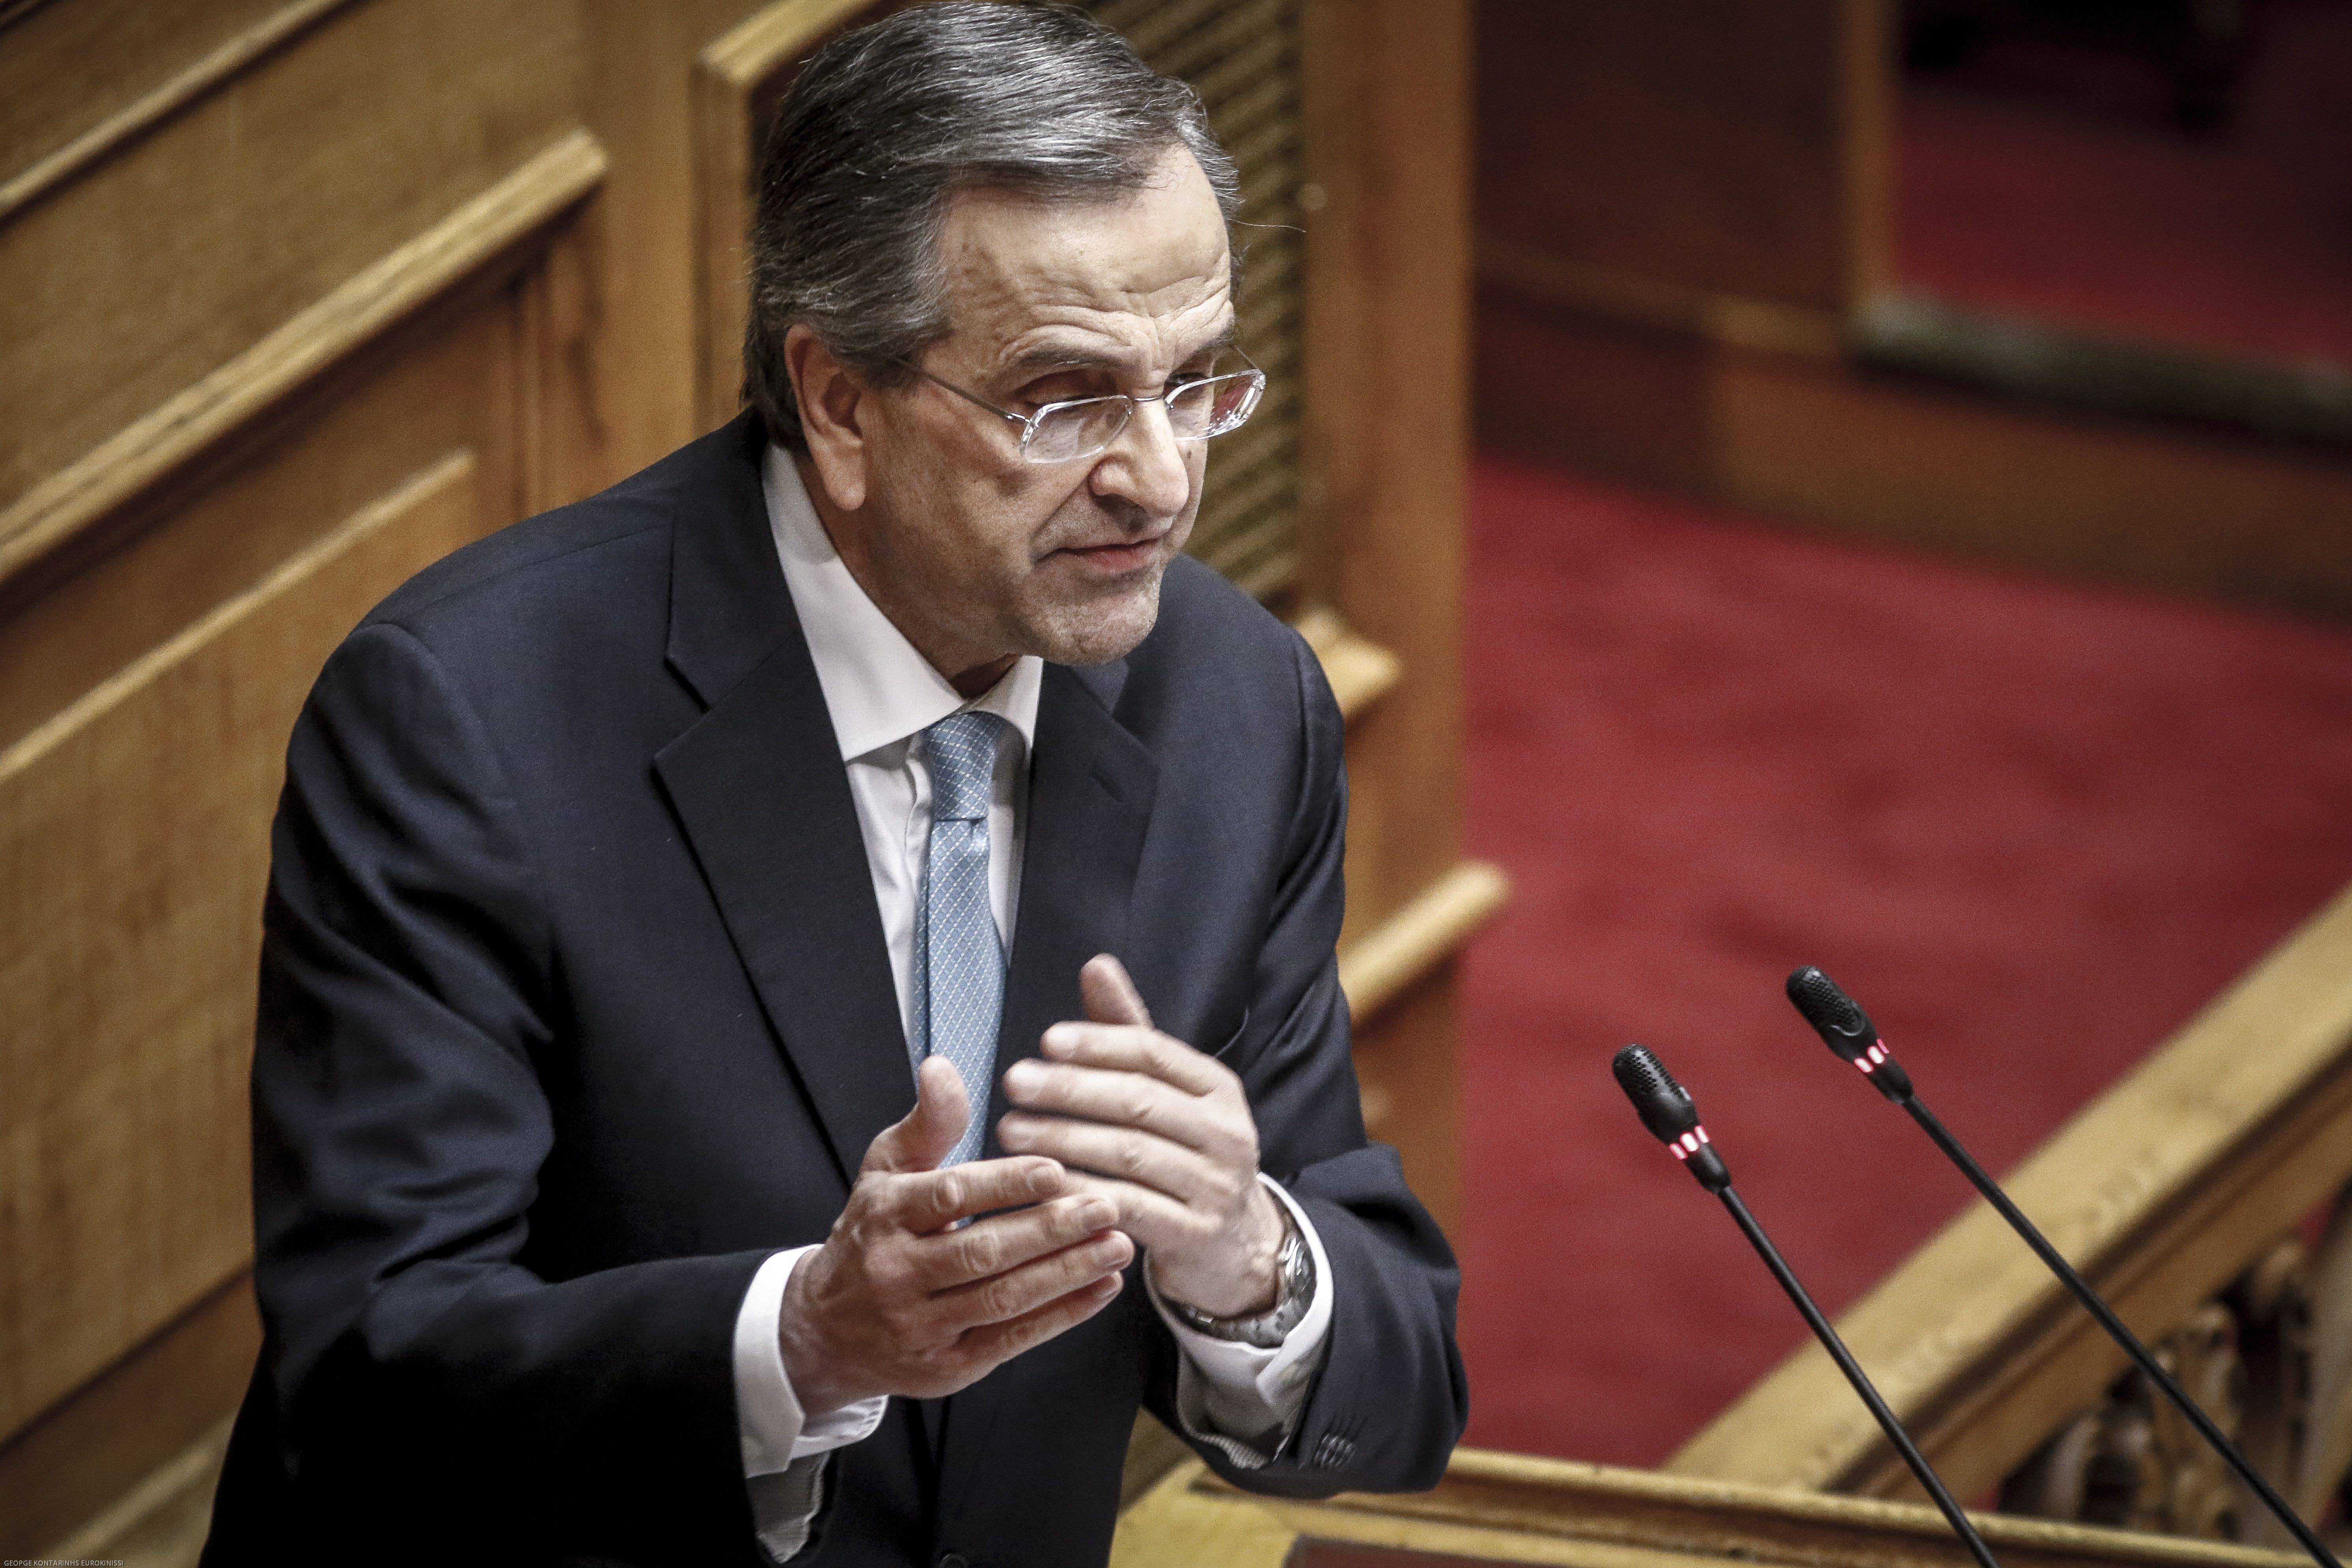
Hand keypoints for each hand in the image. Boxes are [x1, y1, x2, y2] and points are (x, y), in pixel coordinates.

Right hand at [778, 1056, 1132, 1418]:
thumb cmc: (872, 1234)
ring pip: (1002, 1299)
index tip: (1056, 1169)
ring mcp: (921, 1326)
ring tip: (1118, 1244)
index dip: (1004, 1184)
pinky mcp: (947, 1368)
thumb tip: (942, 1067)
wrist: (827, 1329)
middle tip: (1107, 1204)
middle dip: (1051, 1230)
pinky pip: (1011, 1340)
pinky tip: (1103, 1287)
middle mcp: (896, 1273)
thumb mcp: (885, 1171)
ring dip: (1067, 1272)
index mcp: (884, 1215)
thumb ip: (925, 1122)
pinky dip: (1063, 1315)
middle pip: (982, 1252)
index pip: (948, 1196)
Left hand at [998, 955, 1285, 1318]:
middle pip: (1139, 1101)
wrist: (1234, 1243)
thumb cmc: (1184, 1152)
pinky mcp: (1197, 1235)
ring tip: (1011, 1130)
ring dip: (1065, 1140)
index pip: (1153, 1053)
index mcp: (1219, 1087)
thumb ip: (1127, 1032)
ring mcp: (1216, 1186)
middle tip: (1014, 1081)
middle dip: (1071, 1090)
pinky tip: (1042, 1184)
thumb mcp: (1167, 1093)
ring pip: (1131, 1155)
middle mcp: (1227, 1132)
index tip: (1045, 1041)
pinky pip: (1132, 1208)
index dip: (1097, 1044)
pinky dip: (1083, 1193)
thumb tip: (1096, 964)